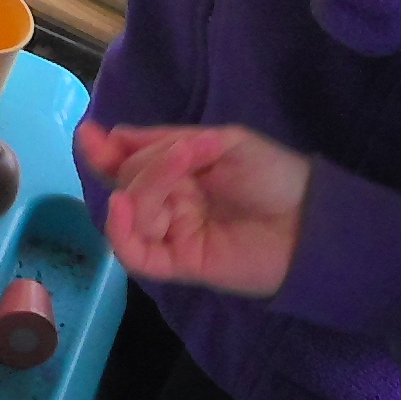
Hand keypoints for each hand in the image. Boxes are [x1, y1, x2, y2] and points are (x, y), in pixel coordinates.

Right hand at [83, 120, 308, 296]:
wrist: (312, 223)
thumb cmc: (274, 177)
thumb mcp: (224, 142)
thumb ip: (170, 142)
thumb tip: (116, 137)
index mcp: (178, 174)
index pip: (129, 163)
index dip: (106, 151)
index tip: (88, 135)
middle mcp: (168, 204)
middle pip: (127, 182)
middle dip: (144, 163)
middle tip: (185, 153)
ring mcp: (171, 234)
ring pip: (130, 213)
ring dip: (143, 187)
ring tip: (175, 171)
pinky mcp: (178, 264)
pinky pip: (135, 253)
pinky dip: (121, 230)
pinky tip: (123, 206)